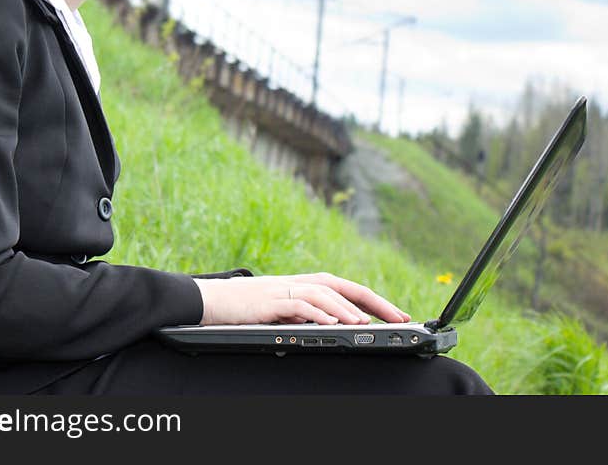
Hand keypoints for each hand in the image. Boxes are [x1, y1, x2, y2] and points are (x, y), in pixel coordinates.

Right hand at [193, 272, 411, 325]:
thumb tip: (334, 325)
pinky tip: (331, 322)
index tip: (397, 314)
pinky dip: (316, 311)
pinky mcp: (268, 300)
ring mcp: (283, 289)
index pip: (346, 289)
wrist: (208, 301)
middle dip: (374, 301)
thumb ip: (305, 315)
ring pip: (323, 292)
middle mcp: (297, 283)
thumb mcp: (280, 313)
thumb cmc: (243, 309)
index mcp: (303, 285)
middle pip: (343, 286)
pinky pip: (298, 303)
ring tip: (366, 323)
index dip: (373, 300)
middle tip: (399, 316)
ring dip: (347, 308)